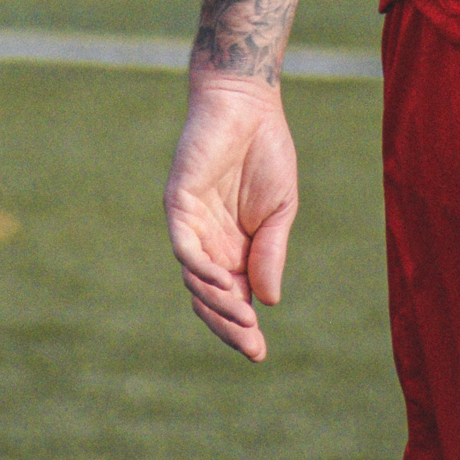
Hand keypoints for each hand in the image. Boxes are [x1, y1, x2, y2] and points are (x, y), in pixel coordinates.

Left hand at [163, 74, 298, 362]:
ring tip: (245, 318)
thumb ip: (270, 253)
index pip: (233, 300)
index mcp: (235, 249)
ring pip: (195, 280)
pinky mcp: (178, 204)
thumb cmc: (266, 153)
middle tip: (251, 345)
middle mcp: (209, 244)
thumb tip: (267, 301)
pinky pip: (185, 247)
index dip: (242, 328)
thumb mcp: (280, 212)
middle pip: (209, 299)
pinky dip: (201, 270)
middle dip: (228, 326)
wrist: (249, 105)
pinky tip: (225, 283)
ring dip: (217, 303)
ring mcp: (192, 226)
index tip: (258, 354)